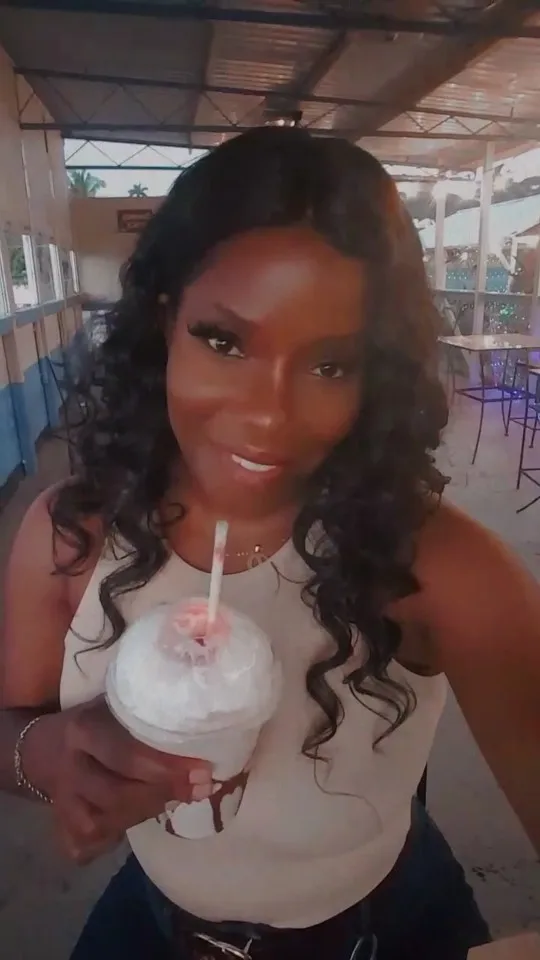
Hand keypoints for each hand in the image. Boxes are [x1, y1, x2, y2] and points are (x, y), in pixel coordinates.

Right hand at [23, 697, 211, 863]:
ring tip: (173, 799)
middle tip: (201, 788)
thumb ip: (144, 714)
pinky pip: (88, 846)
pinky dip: (113, 840)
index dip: (165, 767)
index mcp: (82, 732)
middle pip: (118, 795)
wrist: (38, 750)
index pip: (125, 754)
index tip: (203, 771)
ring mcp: (61, 803)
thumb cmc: (92, 723)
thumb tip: (198, 719)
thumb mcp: (112, 707)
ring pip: (106, 823)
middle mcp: (70, 769)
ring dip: (145, 813)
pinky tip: (130, 822)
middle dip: (164, 793)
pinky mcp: (59, 830)